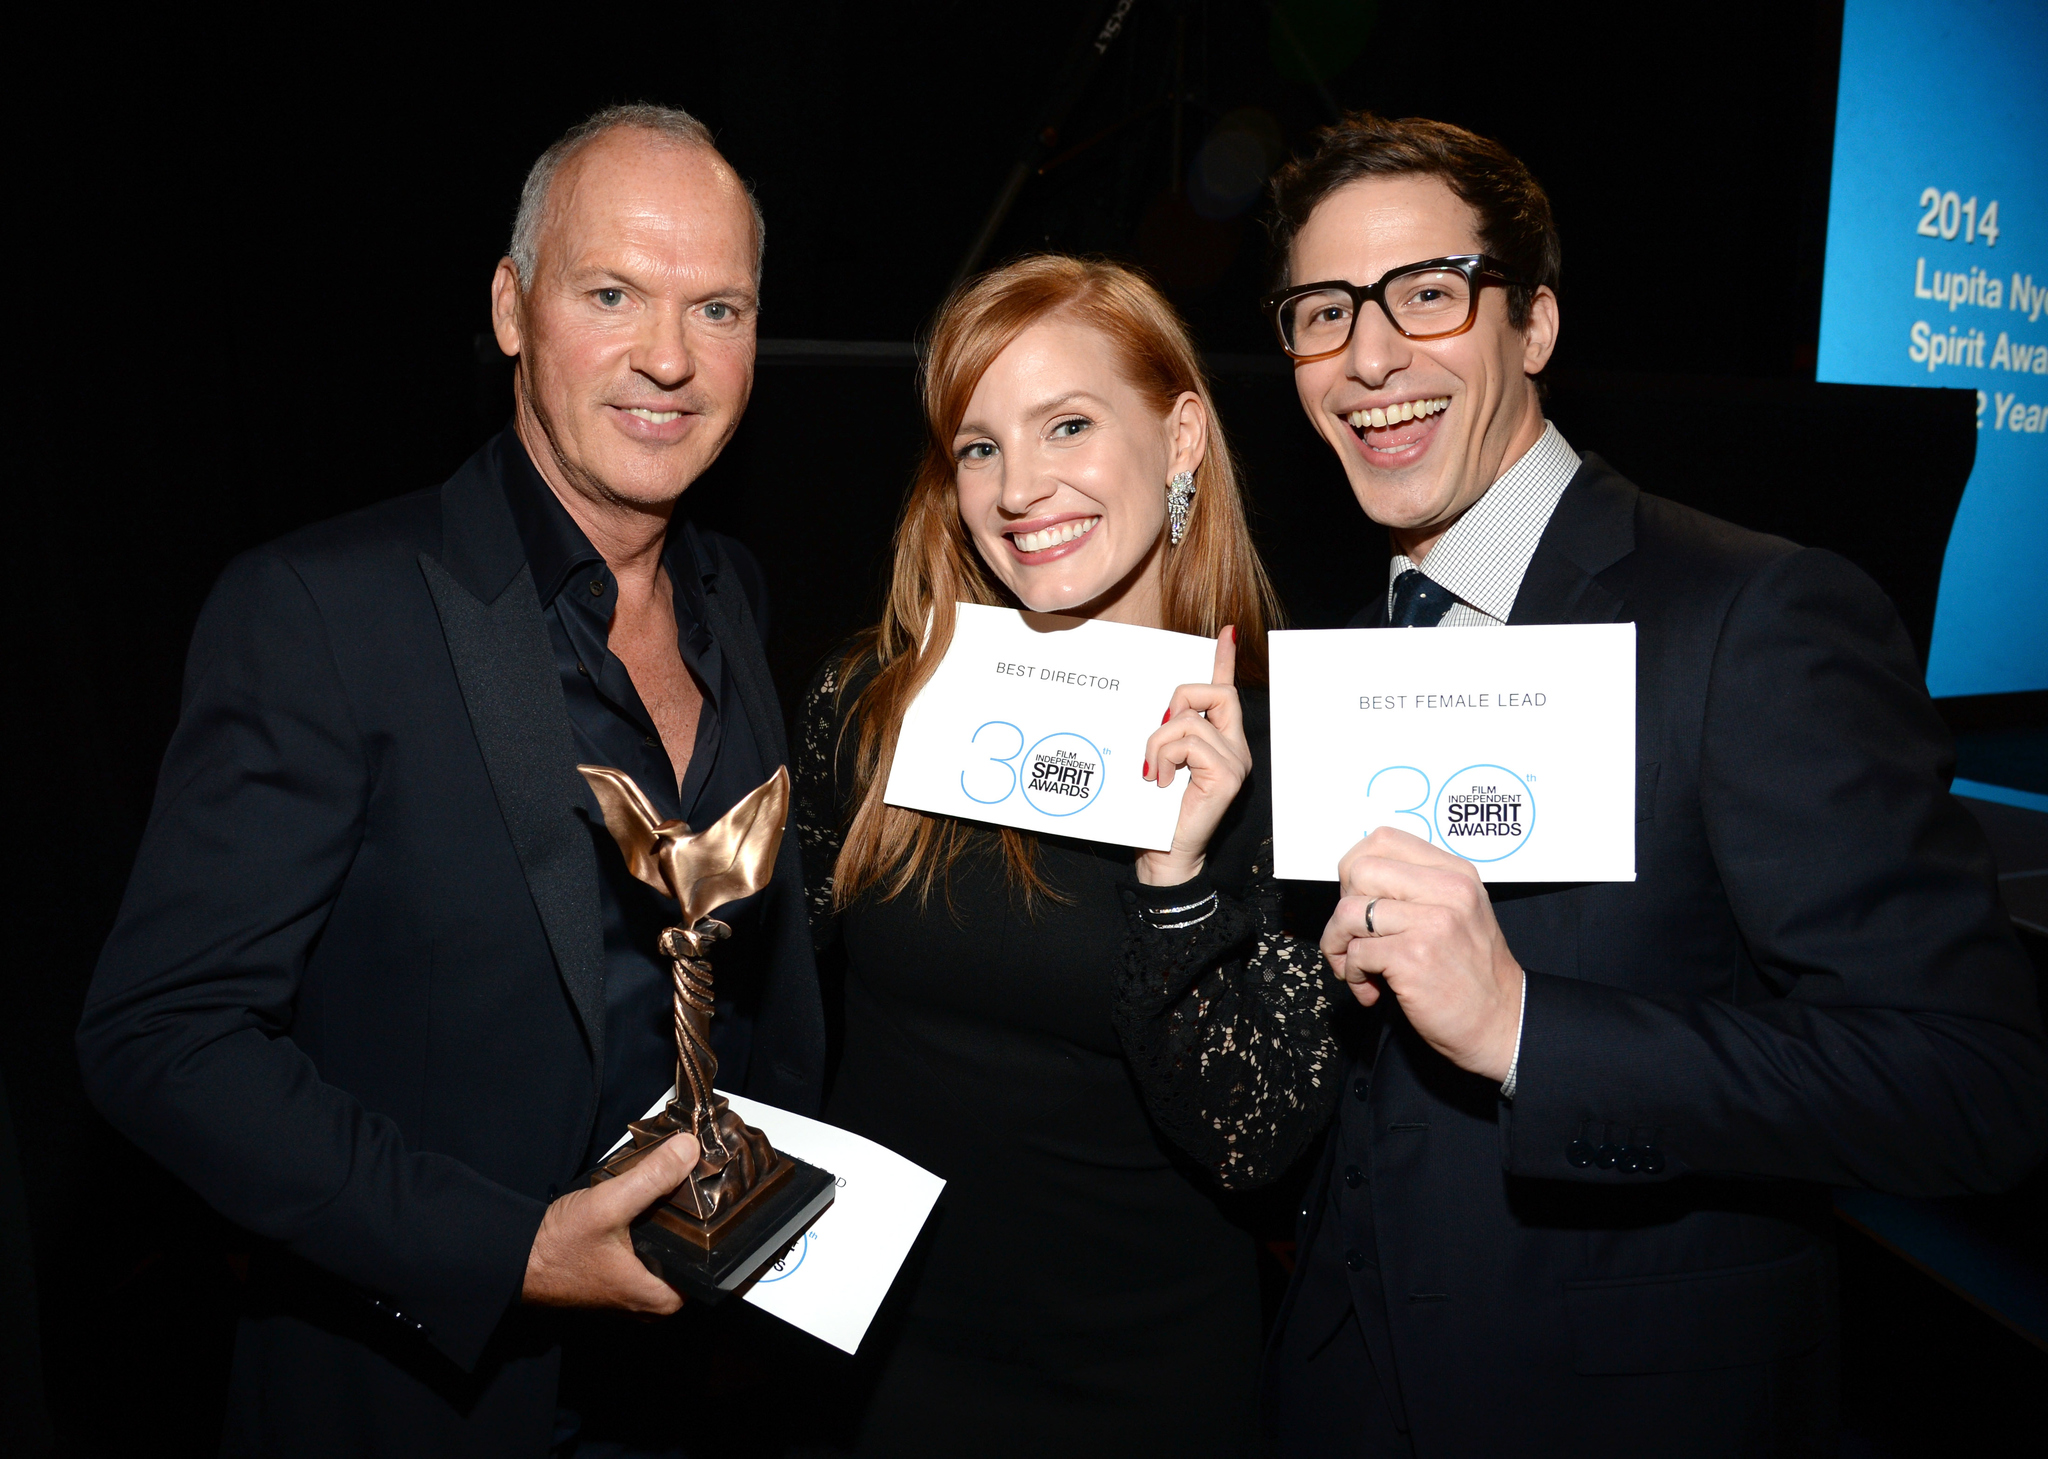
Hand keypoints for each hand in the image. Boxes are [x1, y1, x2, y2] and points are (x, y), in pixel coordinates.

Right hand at [521, 1131, 700, 1312]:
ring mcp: (630, 1293)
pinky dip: (648, 1232)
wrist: (511, 1260)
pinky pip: (646, 1256)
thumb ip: (652, 1177)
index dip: (717, 1232)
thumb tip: (689, 1150)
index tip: (716, 1197)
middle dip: (692, 1224)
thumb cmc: (556, 1247)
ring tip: (670, 1190)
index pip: (710, 1268)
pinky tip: (644, 1205)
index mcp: (657, 1297)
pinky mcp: (615, 1279)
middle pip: (690, 1258)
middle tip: (690, 1189)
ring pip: (667, 1256)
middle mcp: (647, 1302)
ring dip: (668, 1225)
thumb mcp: (609, 1205)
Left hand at [1136, 627, 1250, 886]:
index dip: (1224, 659)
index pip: (1225, 692)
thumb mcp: (1157, 763)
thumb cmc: (1156, 814)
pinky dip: (1164, 757)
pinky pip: (1189, 742)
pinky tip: (1158, 781)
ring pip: (1191, 720)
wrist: (1164, 855)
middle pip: (1216, 692)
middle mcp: (1235, 748)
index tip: (1226, 632)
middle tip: (1158, 732)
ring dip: (1159, 742)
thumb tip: (1158, 713)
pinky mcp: (1228, 775)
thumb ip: (1164, 736)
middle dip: (1179, 699)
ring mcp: (1235, 761)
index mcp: (1220, 743)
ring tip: (1151, 772)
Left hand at [1320, 827, 1523, 1082]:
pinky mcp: (1415, 957)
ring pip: (1348, 912)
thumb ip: (1417, 889)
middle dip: (1341, 907)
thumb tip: (1353, 881)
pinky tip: (1373, 990)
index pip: (1383, 839)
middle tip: (1353, 938)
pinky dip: (1353, 975)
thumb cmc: (1471, 974)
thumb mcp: (1459, 912)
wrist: (1503, 1024)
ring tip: (1357, 968)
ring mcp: (1433, 922)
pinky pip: (1356, 953)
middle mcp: (1447, 890)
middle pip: (1358, 870)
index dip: (1355, 869)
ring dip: (1339, 945)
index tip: (1359, 899)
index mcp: (1455, 873)